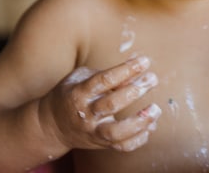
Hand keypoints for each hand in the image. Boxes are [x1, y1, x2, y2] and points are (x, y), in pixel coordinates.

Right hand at [42, 56, 160, 152]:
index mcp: (79, 93)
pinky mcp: (101, 144)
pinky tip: (151, 126)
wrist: (52, 125)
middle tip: (152, 79)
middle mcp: (86, 114)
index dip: (126, 70)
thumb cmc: (71, 94)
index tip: (144, 61)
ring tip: (156, 109)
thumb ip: (106, 74)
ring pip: (116, 132)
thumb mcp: (81, 77)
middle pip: (111, 105)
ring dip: (139, 121)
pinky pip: (122, 147)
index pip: (104, 80)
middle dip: (135, 90)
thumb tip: (135, 70)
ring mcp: (93, 132)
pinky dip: (139, 139)